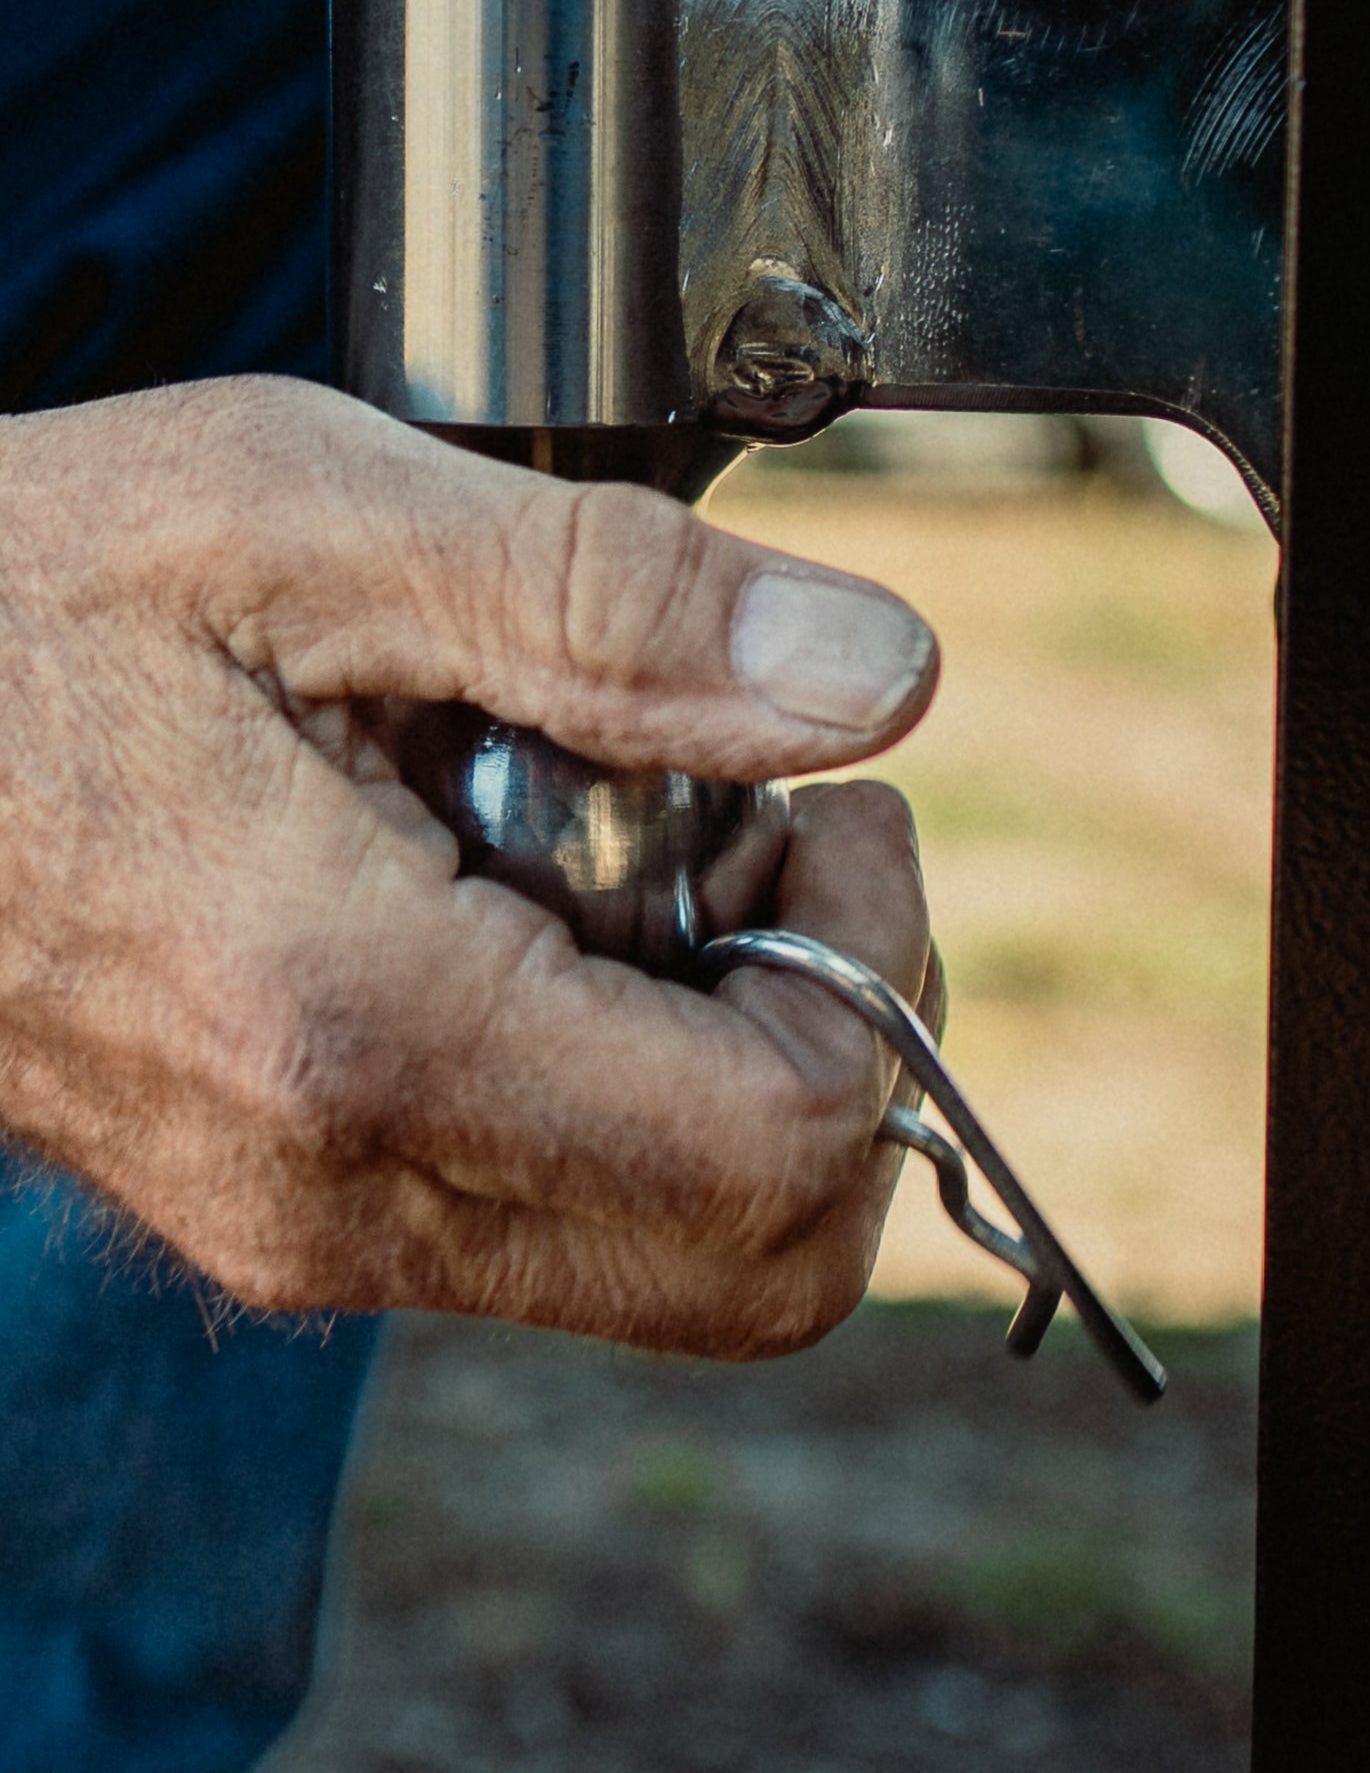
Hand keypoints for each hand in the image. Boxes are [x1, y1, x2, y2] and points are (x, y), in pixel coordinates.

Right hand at [0, 378, 944, 1356]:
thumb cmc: (4, 598)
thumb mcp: (301, 511)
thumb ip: (614, 602)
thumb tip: (880, 681)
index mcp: (357, 1028)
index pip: (786, 1151)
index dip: (872, 965)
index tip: (810, 806)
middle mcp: (336, 1193)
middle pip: (764, 1262)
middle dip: (832, 1035)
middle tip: (744, 832)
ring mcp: (301, 1231)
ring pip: (671, 1255)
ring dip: (718, 1048)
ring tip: (597, 837)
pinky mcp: (280, 1215)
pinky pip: (549, 1210)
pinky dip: (607, 1068)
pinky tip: (508, 891)